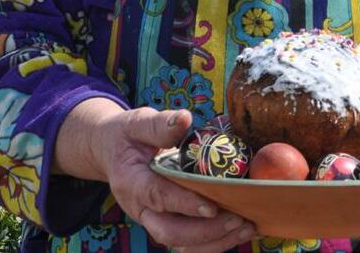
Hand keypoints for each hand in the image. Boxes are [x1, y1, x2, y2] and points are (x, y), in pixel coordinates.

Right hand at [94, 106, 256, 250]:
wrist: (112, 151)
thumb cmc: (127, 135)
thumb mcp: (137, 122)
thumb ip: (159, 124)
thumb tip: (184, 119)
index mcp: (131, 182)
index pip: (158, 197)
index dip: (184, 204)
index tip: (211, 206)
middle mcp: (140, 208)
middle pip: (170, 232)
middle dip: (205, 231)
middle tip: (238, 219)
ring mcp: (153, 219)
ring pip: (181, 243)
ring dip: (214, 241)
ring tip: (247, 228)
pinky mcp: (166, 221)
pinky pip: (189, 241)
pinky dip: (214, 241)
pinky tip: (239, 231)